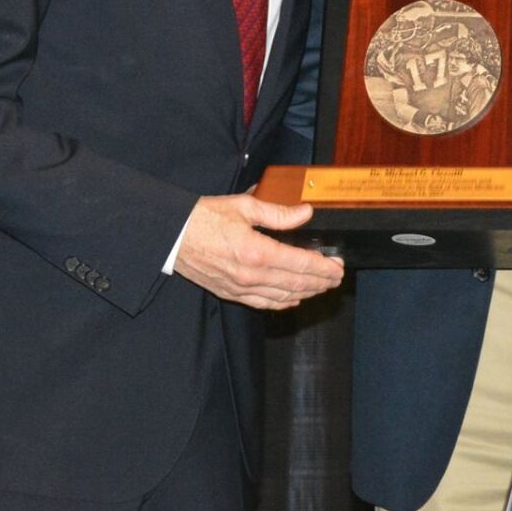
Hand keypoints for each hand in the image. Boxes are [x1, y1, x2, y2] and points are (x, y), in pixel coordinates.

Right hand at [174, 192, 344, 309]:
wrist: (173, 236)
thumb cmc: (204, 218)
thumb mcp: (244, 206)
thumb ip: (278, 213)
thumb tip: (305, 213)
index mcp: (257, 251)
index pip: (302, 264)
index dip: (324, 267)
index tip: (338, 265)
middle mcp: (251, 275)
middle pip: (297, 284)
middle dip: (321, 282)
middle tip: (336, 277)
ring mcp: (241, 288)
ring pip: (283, 297)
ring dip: (306, 293)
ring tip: (321, 287)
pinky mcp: (231, 293)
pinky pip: (263, 304)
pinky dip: (283, 303)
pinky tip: (293, 299)